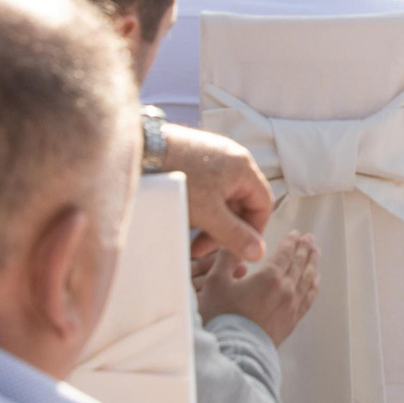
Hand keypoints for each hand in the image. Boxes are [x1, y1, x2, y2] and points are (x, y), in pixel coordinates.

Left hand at [162, 123, 271, 264]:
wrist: (140, 147)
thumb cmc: (178, 178)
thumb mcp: (209, 213)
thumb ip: (235, 235)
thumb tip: (259, 254)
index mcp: (244, 167)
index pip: (263, 204)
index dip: (253, 231)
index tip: (236, 250)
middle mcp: (233, 157)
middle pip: (241, 202)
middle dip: (224, 229)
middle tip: (201, 248)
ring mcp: (213, 154)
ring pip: (221, 196)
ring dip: (210, 220)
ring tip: (188, 233)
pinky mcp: (194, 155)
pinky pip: (206, 186)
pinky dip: (199, 205)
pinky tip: (180, 215)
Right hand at [193, 231, 319, 346]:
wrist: (234, 352)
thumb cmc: (223, 319)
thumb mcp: (216, 282)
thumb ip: (226, 258)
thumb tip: (234, 243)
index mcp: (269, 277)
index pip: (285, 253)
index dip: (291, 241)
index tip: (296, 234)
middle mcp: (285, 290)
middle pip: (299, 264)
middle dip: (305, 249)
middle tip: (309, 239)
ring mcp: (291, 307)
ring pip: (307, 279)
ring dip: (312, 264)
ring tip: (315, 254)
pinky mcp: (291, 321)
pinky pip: (308, 299)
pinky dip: (313, 287)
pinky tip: (315, 281)